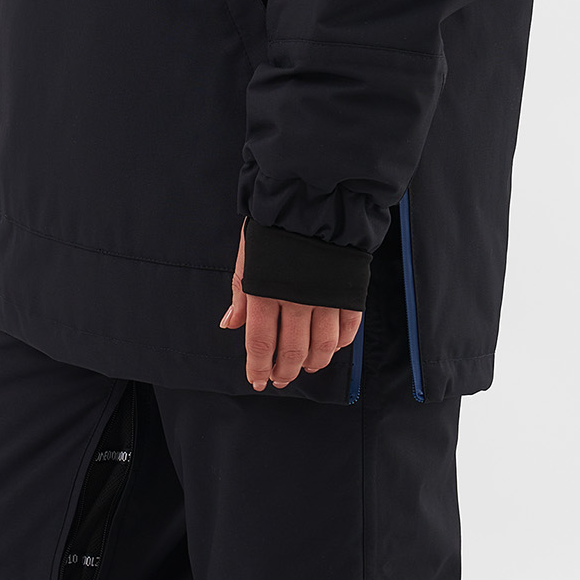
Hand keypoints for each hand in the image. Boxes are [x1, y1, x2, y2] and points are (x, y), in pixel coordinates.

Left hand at [219, 226, 362, 393]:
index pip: (261, 344)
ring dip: (313, 363)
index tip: (258, 381)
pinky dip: (340, 344)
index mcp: (265, 292)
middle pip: (292, 352)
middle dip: (285, 372)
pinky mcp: (349, 290)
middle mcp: (296, 299)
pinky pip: (347, 329)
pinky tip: (330, 348)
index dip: (258, 368)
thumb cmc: (274, 225)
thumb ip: (240, 293)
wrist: (313, 197)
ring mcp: (325, 297)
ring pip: (322, 347)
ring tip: (306, 368)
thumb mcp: (248, 255)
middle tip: (281, 379)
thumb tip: (230, 325)